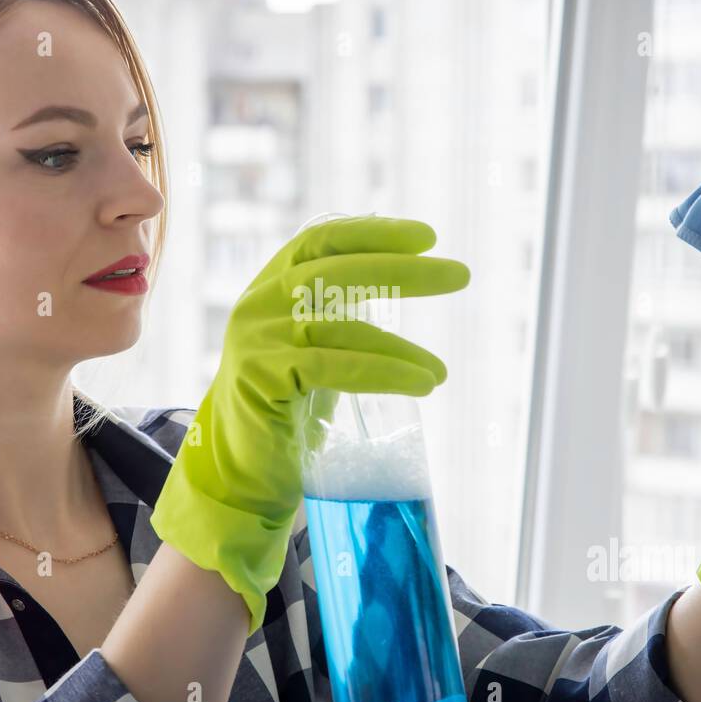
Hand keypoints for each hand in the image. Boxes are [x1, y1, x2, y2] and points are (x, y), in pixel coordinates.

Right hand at [149, 215, 470, 634]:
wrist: (242, 469)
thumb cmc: (290, 405)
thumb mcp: (316, 345)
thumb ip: (344, 311)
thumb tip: (411, 273)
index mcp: (272, 286)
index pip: (322, 240)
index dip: (375, 232)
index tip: (427, 236)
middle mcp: (260, 304)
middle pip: (335, 271)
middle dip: (402, 271)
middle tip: (458, 275)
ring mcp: (256, 339)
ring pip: (340, 326)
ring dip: (400, 347)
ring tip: (440, 370)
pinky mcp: (261, 377)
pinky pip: (333, 367)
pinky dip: (384, 373)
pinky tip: (420, 383)